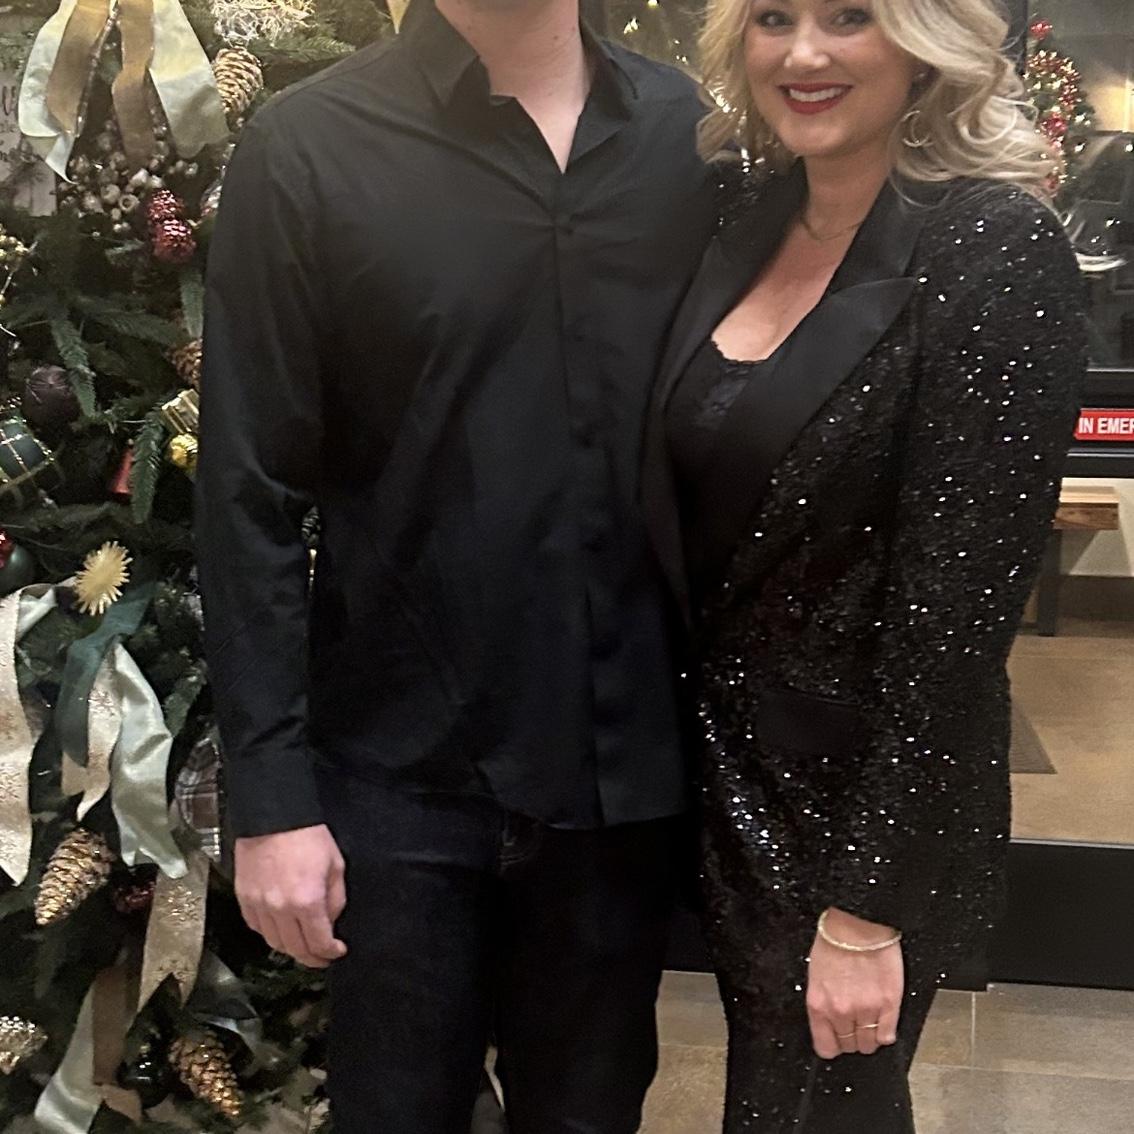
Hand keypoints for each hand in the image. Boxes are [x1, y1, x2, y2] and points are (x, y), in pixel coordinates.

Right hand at [234, 825, 347, 968]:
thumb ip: (336, 898)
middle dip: (311, 957)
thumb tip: (331, 921)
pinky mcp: (244, 898)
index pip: (319, 943)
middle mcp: (281, 909)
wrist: (274, 817)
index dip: (330, 953)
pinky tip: (280, 928)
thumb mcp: (335, 865)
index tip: (336, 952)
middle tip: (320, 956)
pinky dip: (269, 933)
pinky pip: (256, 927)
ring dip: (290, 948)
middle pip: (295, 949)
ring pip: (274, 943)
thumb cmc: (306, 835)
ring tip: (301, 944)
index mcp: (307, 901)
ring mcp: (259, 905)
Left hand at [805, 907, 903, 1058]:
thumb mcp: (815, 974)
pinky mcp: (888, 1004)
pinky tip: (883, 1021)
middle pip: (849, 1046)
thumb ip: (822, 1003)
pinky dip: (886, 1033)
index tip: (837, 1040)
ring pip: (869, 1044)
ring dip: (870, 1036)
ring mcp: (866, 1010)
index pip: (825, 1047)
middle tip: (855, 1024)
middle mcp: (841, 1011)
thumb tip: (829, 1023)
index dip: (833, 1045)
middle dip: (852, 1038)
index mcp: (818, 1004)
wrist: (858, 922)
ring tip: (870, 1021)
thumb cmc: (835, 941)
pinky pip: (887, 1035)